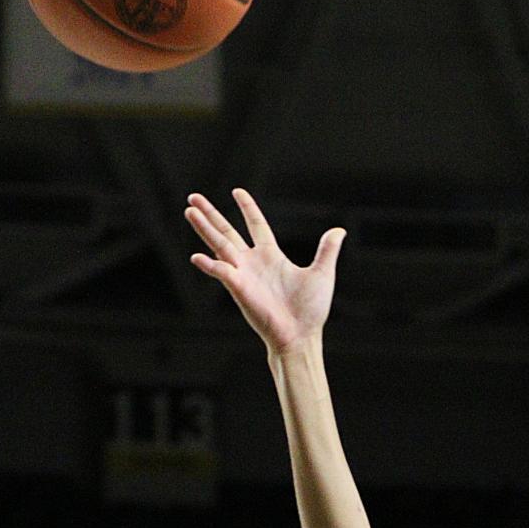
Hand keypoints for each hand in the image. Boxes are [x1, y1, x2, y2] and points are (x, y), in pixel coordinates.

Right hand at [184, 188, 343, 353]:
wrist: (301, 336)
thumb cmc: (310, 310)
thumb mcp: (321, 273)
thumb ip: (327, 250)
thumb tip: (339, 230)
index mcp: (271, 256)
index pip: (256, 225)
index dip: (247, 208)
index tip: (237, 191)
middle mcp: (253, 262)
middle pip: (227, 231)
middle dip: (211, 214)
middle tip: (193, 198)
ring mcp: (243, 274)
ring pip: (219, 245)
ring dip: (204, 228)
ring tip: (189, 211)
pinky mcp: (239, 288)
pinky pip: (221, 272)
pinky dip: (209, 265)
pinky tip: (196, 256)